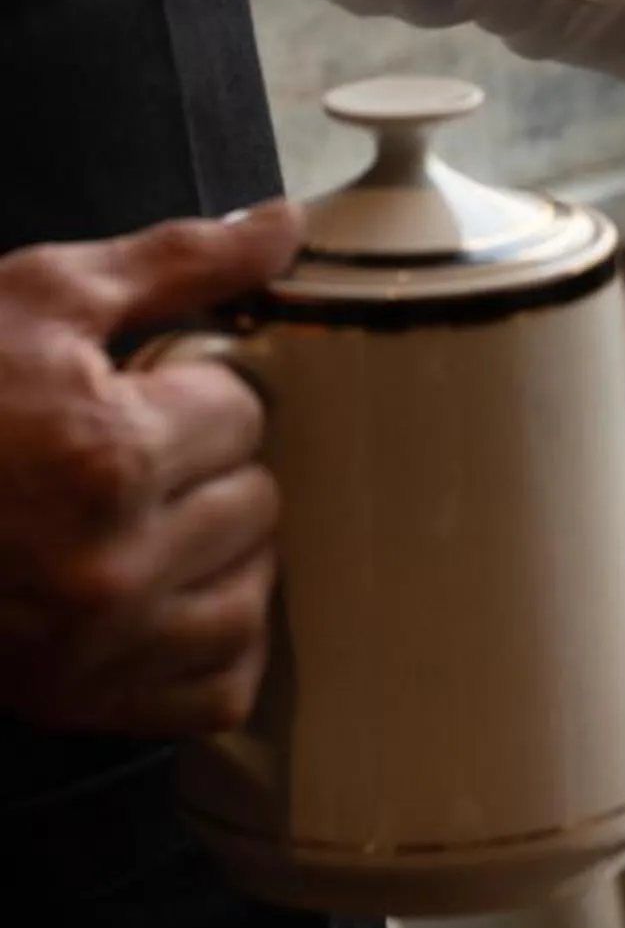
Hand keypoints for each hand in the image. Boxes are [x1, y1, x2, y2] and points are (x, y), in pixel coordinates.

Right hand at [0, 203, 300, 735]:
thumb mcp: (32, 300)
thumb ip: (175, 262)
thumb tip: (288, 224)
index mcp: (105, 455)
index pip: (242, 413)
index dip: (191, 393)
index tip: (135, 395)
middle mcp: (114, 563)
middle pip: (257, 502)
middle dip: (206, 469)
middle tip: (128, 457)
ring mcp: (102, 646)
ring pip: (256, 594)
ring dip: (219, 555)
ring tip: (142, 521)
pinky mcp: (86, 703)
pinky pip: (222, 690)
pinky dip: (208, 647)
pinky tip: (161, 600)